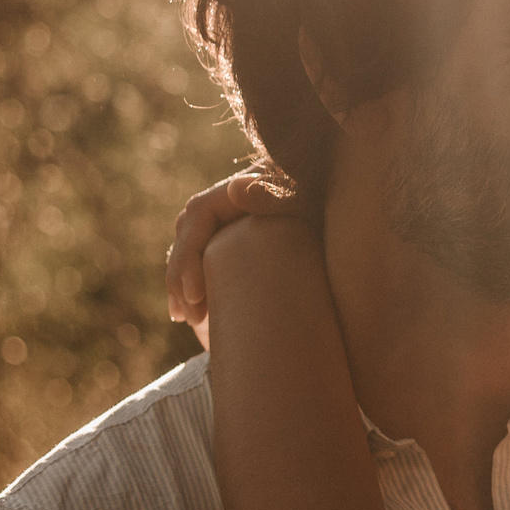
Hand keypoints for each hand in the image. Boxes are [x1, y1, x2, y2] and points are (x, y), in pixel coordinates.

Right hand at [166, 171, 308, 347]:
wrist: (330, 212)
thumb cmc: (318, 203)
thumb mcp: (300, 199)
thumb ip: (274, 194)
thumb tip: (236, 190)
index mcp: (229, 193)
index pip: (196, 220)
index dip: (188, 257)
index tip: (195, 294)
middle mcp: (218, 208)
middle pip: (186, 240)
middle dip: (180, 280)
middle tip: (189, 318)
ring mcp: (220, 228)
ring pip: (187, 256)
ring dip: (181, 288)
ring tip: (187, 320)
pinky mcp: (226, 246)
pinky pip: (200, 266)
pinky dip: (194, 289)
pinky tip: (196, 316)